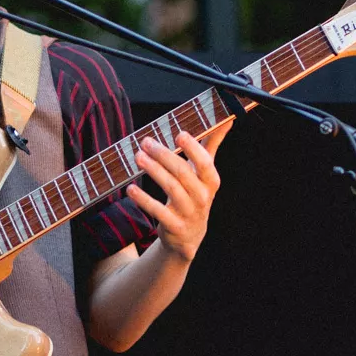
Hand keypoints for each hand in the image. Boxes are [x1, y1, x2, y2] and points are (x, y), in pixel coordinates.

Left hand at [125, 129, 226, 261]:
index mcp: (210, 181)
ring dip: (153, 170)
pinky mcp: (174, 225)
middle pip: (183, 173)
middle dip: (163, 155)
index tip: (179, 134)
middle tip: (146, 142)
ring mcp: (188, 212)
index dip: (193, 148)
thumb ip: (212, 146)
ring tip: (138, 157)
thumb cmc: (195, 194)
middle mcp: (202, 197)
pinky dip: (143, 199)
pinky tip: (130, 188)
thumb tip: (225, 120)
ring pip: (170, 188)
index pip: (204, 162)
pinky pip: (157, 210)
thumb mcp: (205, 173)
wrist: (189, 235)